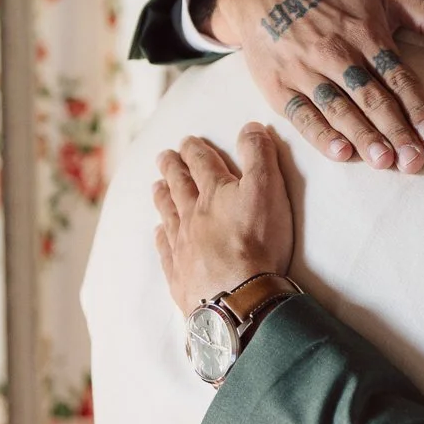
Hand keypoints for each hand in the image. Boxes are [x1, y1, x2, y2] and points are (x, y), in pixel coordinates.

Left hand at [154, 124, 296, 314]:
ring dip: (163, 198)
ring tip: (156, 187)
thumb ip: (259, 156)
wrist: (237, 296)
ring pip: (168, 215)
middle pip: (180, 187)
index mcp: (215, 193)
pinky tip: (158, 233)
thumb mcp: (267, 189)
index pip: (203, 164)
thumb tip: (249, 127)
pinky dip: (160, 238)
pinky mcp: (180, 274)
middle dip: (173, 168)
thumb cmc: (257, 241)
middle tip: (163, 156)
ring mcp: (183, 246)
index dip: (196, 150)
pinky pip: (166, 250)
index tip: (187, 141)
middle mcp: (193, 216)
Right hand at [211, 0, 423, 173]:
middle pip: (372, 98)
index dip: (417, 106)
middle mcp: (338, 53)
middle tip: (415, 161)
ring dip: (363, 137)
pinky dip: (320, 135)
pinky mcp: (280, 87)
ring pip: (340, 109)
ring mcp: (307, 71)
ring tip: (385, 163)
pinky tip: (341, 153)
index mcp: (367, 33)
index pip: (397, 76)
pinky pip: (302, 115)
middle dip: (395, 131)